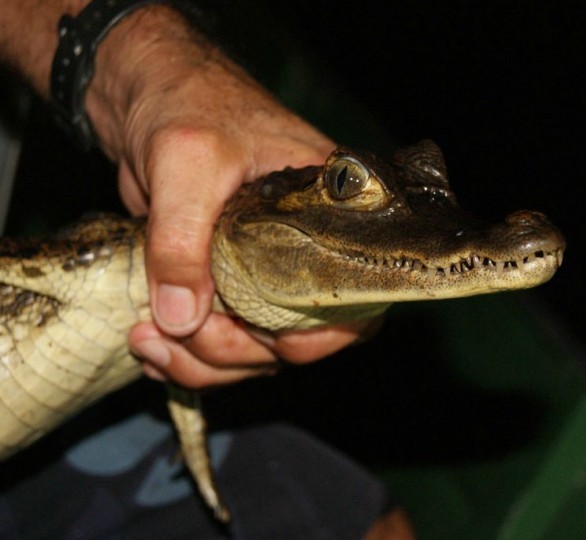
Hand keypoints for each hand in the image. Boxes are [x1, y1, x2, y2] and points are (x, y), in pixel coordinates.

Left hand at [84, 6, 369, 386]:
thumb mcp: (189, 161)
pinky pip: (219, 337)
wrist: (146, 95)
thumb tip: (181, 318)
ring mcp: (265, 271)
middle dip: (239, 351)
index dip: (325, 335)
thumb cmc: (190, 103)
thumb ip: (182, 237)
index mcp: (332, 215)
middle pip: (299, 338)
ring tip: (148, 342)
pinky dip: (186, 354)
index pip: (356, 298)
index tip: (274, 341)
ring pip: (255, 348)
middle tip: (181, 331)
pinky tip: (152, 348)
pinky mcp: (225, 282)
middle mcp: (307, 251)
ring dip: (204, 361)